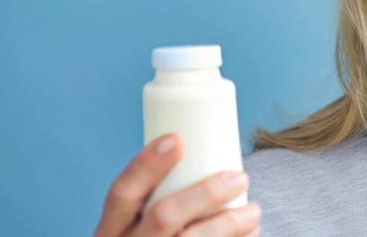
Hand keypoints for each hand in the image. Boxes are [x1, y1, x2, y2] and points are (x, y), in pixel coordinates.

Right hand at [92, 133, 260, 236]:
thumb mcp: (136, 225)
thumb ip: (160, 197)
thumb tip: (200, 146)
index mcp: (111, 230)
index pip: (121, 192)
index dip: (147, 164)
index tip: (177, 139)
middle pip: (164, 216)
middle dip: (206, 193)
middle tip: (240, 177)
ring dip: (229, 224)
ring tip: (254, 211)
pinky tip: (252, 235)